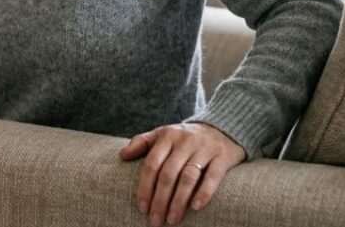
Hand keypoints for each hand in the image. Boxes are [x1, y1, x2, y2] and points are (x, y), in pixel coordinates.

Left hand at [119, 122, 245, 225]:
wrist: (221, 128)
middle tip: (155, 220)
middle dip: (160, 199)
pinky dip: (204, 192)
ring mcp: (204, 148)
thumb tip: (122, 155)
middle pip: (168, 174)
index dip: (145, 187)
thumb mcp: (162, 134)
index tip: (141, 207)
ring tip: (172, 219)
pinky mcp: (222, 157)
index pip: (151, 164)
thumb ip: (141, 143)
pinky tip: (196, 207)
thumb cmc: (184, 137)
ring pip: (188, 177)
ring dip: (179, 201)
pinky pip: (213, 176)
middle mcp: (185, 141)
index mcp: (167, 136)